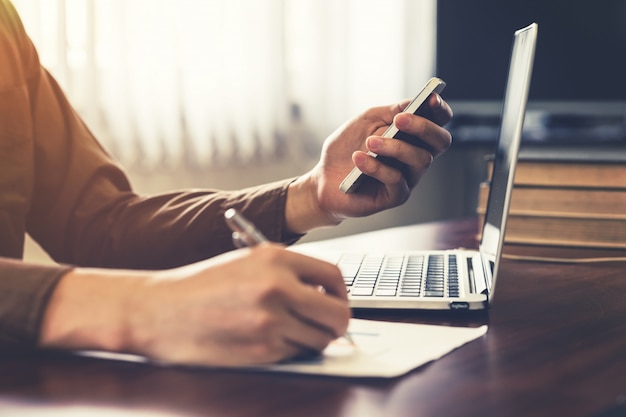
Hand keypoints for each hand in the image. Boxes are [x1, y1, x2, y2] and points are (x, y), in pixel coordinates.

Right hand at [40, 244, 349, 366]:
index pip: (333, 276)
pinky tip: (266, 340)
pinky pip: (296, 354)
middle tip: (325, 326)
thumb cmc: (201, 286)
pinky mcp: (261, 350)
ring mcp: (270, 321)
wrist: (159, 310)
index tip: (335, 301)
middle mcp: (278, 286)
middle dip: (336, 323)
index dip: (340, 293)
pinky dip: (289, 351)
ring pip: (320, 340)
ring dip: (312, 340)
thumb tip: (327, 294)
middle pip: (338, 314)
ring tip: (289, 332)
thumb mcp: (247, 262)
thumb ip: (288, 273)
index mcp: (275, 257)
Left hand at [286, 94, 452, 231]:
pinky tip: (359, 158)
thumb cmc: (347, 148)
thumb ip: (389, 112)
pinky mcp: (396, 196)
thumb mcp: (366, 121)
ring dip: (395, 147)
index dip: (440, 110)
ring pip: (420, 160)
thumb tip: (412, 103)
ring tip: (370, 142)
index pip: (439, 122)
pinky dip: (376, 167)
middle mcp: (416, 156)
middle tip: (400, 120)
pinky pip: (396, 180)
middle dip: (423, 127)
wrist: (324, 178)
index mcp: (413, 136)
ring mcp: (409, 177)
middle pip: (441, 141)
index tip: (431, 98)